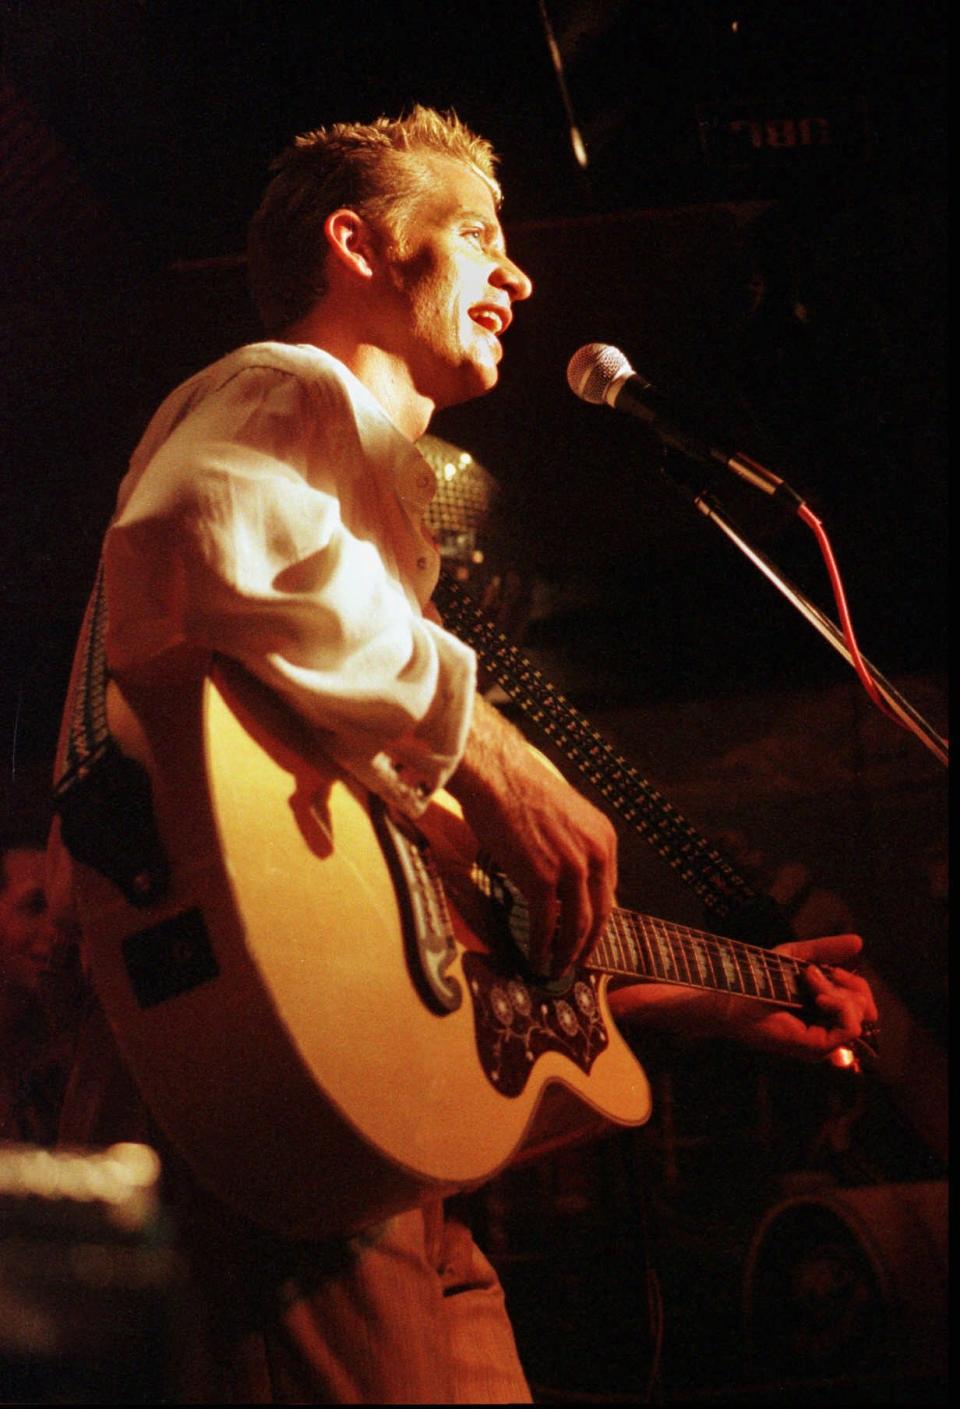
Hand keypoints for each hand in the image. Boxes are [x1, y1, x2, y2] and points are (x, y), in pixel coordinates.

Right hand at [446, 695, 617, 977]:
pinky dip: (542, 946)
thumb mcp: (565, 819)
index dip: (597, 921)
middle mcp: (595, 854)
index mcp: (604, 839)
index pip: (608, 892)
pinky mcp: (542, 878)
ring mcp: (570, 867)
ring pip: (577, 925)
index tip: (585, 938)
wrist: (497, 776)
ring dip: (566, 953)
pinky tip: (535, 958)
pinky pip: (546, 924)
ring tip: (555, 969)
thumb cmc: (520, 792)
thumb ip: (573, 849)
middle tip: (573, 964)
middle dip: (586, 945)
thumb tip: (565, 883)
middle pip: (598, 914)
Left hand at [744, 933, 878, 1060]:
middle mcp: (826, 1029)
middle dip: (844, 985)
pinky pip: (848, 1028)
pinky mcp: (816, 1047)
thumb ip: (826, 950)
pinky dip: (839, 1007)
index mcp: (825, 1011)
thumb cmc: (759, 978)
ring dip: (836, 992)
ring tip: (810, 982)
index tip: (832, 969)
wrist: (734, 993)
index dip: (854, 982)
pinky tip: (819, 998)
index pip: (862, 1001)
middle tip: (813, 975)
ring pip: (858, 1016)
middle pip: (864, 1007)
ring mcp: (823, 1041)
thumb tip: (859, 941)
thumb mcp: (797, 957)